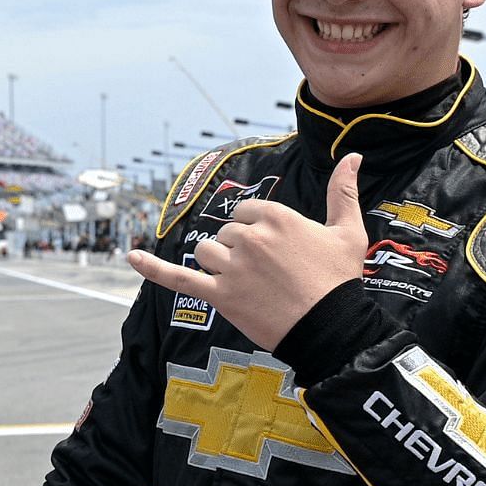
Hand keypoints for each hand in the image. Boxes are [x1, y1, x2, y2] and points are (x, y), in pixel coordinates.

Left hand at [128, 153, 368, 351]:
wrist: (330, 329)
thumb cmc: (339, 281)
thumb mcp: (347, 231)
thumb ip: (343, 191)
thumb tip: (353, 156)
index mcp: (275, 216)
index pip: (247, 212)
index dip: (258, 231)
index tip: (275, 250)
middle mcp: (250, 237)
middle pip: (227, 233)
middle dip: (242, 250)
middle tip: (270, 275)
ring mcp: (232, 267)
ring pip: (208, 252)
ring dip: (220, 263)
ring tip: (247, 282)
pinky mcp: (220, 296)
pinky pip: (179, 278)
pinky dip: (153, 268)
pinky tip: (132, 256)